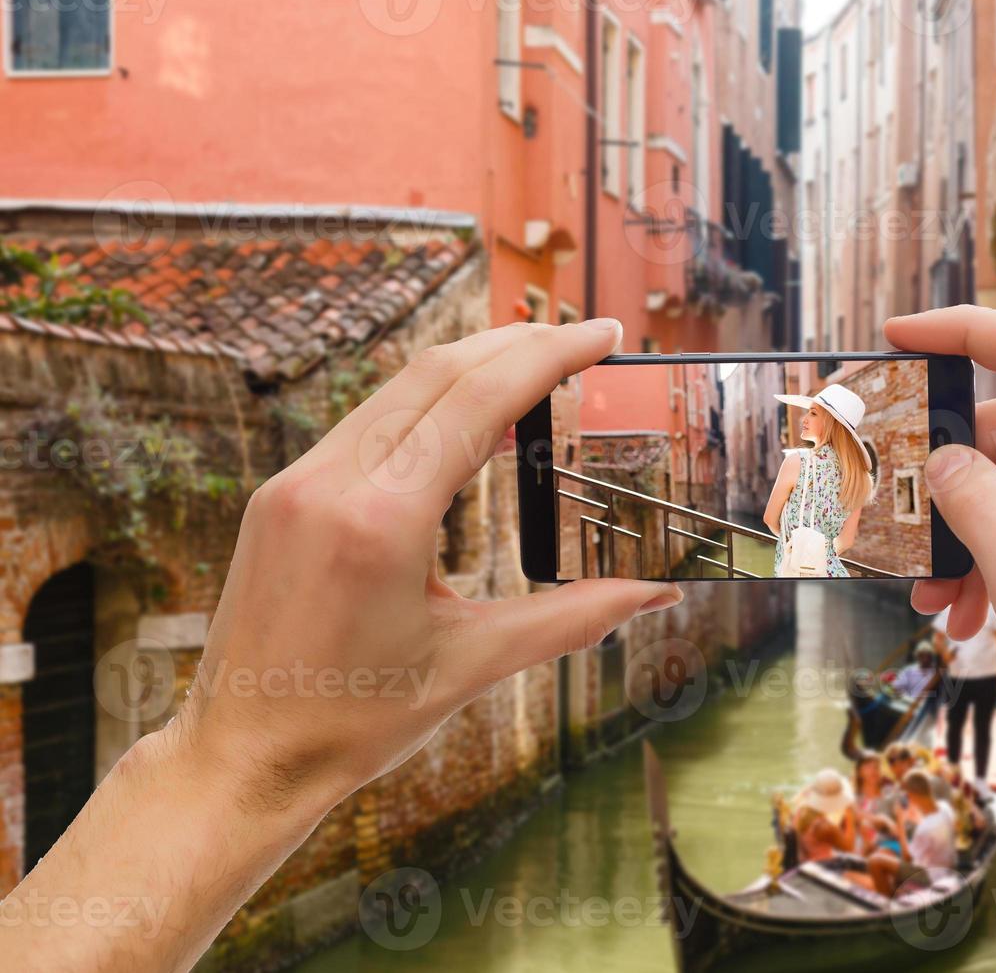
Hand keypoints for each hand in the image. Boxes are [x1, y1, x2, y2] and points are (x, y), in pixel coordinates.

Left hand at [0, 320, 686, 972]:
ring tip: (538, 366)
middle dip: (520, 343)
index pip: (479, 400)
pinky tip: (469, 418)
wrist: (244, 757)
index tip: (604, 333)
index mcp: (380, 520)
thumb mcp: (473, 665)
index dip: (551, 356)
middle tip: (585, 338)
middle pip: (439, 372)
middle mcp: (330, 482)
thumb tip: (656, 593)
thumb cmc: (353, 722)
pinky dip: (428, 403)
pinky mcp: (283, 493)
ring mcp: (297, 481)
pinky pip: (367, 421)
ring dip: (473, 366)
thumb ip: (573, 618)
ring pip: (399, 387)